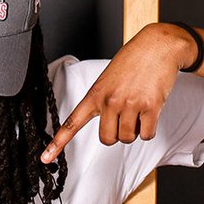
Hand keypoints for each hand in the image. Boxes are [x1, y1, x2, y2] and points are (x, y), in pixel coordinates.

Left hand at [41, 24, 193, 160]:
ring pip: (128, 138)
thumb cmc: (133, 60)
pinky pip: (146, 134)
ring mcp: (129, 104)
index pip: (72, 122)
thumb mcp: (108, 77)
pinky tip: (150, 112)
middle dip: (117, 134)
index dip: (57, 143)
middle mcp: (110, 101)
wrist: (158, 45)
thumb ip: (103, 100)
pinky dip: (149, 130)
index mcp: (95, 94)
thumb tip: (111, 125)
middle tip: (125, 118)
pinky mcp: (150, 107)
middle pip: (107, 139)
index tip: (45, 158)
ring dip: (135, 130)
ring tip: (139, 108)